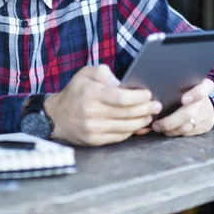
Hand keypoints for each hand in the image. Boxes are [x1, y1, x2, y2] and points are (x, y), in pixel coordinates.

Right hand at [44, 65, 162, 146]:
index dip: (138, 97)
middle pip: (127, 113)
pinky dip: (131, 131)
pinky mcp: (95, 140)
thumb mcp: (85, 73)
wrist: (57, 116)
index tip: (148, 94)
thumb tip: (122, 84)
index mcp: (90, 94)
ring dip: (141, 121)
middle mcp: (91, 112)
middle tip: (156, 105)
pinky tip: (138, 125)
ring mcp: (93, 128)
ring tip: (149, 115)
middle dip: (146, 109)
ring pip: (126, 127)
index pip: (121, 98)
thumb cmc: (75, 92)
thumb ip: (104, 73)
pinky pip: (119, 137)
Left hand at [151, 79, 213, 136]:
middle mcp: (205, 101)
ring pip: (188, 126)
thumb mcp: (183, 83)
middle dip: (171, 121)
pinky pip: (189, 133)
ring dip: (171, 130)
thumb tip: (151, 94)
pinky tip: (167, 130)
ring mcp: (206, 114)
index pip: (202, 88)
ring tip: (158, 128)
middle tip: (156, 125)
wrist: (205, 103)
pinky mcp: (205, 126)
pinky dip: (176, 133)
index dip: (195, 94)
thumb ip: (173, 86)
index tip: (183, 100)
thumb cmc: (186, 90)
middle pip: (189, 113)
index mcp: (203, 86)